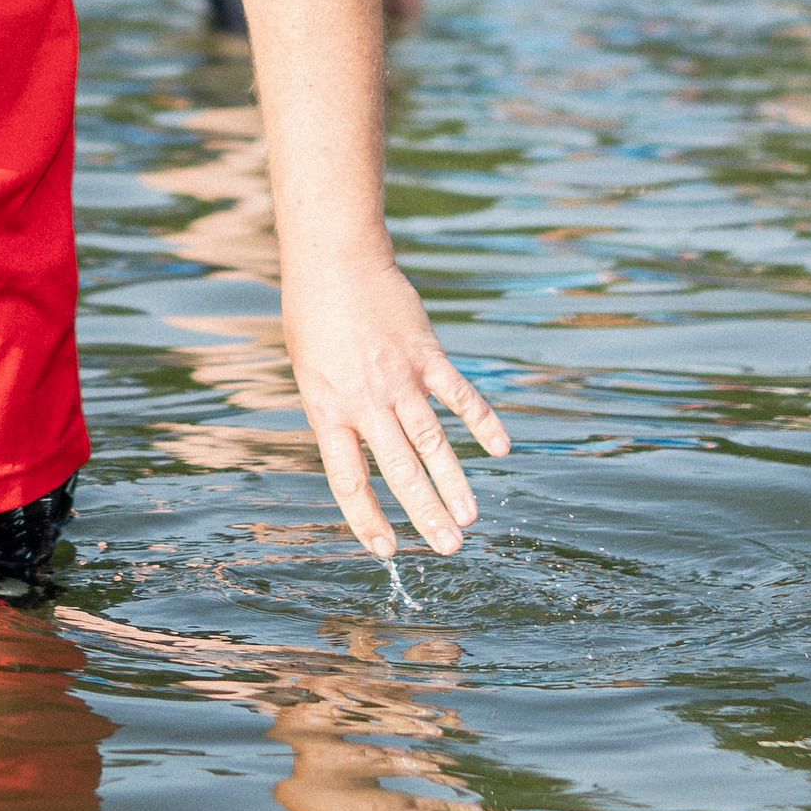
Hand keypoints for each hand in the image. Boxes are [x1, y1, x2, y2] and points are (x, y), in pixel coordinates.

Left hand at [284, 247, 509, 559]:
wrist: (335, 259)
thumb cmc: (314, 316)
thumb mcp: (310, 372)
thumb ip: (336, 412)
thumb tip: (360, 454)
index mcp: (328, 409)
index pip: (349, 479)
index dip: (367, 518)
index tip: (388, 551)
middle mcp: (365, 401)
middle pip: (400, 469)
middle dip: (425, 513)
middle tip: (450, 549)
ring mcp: (399, 378)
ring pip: (432, 441)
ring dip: (454, 482)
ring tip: (471, 519)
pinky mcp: (427, 354)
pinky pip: (459, 394)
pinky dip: (482, 421)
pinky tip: (500, 448)